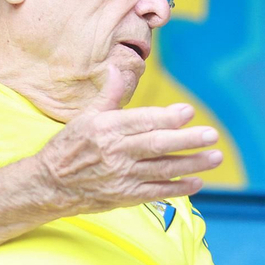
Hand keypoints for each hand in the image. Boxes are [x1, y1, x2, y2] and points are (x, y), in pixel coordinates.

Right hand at [34, 66, 223, 215]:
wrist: (50, 184)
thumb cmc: (70, 146)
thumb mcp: (86, 116)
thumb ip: (109, 95)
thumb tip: (118, 68)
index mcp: (107, 128)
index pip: (142, 121)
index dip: (167, 117)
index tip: (189, 111)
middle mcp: (116, 152)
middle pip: (157, 145)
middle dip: (187, 140)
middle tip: (212, 134)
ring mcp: (122, 176)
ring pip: (162, 169)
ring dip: (191, 164)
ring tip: (215, 157)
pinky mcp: (125, 196)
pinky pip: (156, 191)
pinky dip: (178, 188)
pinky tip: (197, 181)